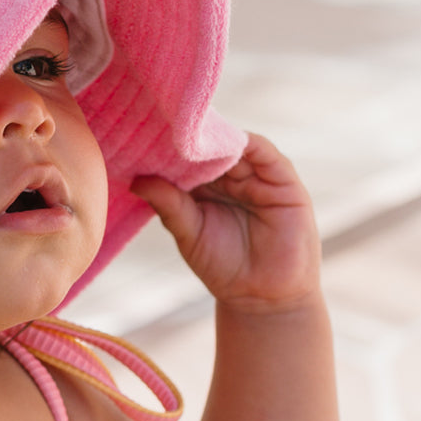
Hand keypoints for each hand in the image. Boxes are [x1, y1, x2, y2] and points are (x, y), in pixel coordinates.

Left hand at [131, 133, 321, 312]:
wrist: (262, 298)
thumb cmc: (222, 266)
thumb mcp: (188, 232)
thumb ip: (168, 204)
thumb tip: (136, 180)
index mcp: (206, 188)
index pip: (188, 158)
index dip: (170, 146)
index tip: (146, 133)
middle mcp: (232, 178)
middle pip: (211, 147)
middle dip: (191, 137)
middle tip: (166, 123)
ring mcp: (258, 178)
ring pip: (236, 146)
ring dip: (217, 138)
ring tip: (192, 130)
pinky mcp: (284, 183)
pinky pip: (267, 155)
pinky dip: (247, 144)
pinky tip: (227, 140)